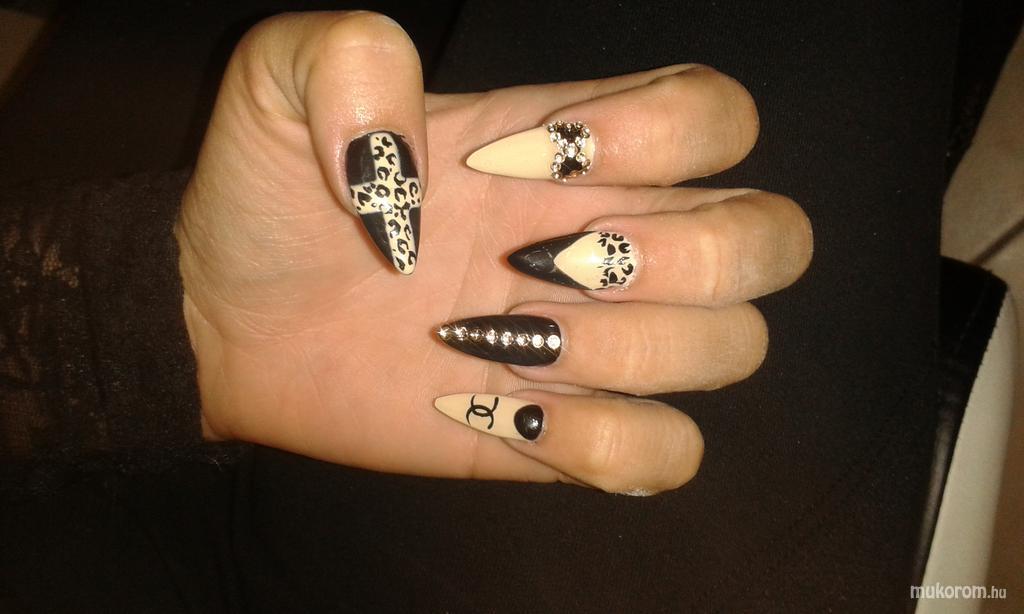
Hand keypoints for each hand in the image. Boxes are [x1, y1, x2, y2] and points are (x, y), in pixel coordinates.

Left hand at [177, 11, 811, 493]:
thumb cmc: (266, 200)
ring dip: (626, 351)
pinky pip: (668, 454)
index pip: (719, 116)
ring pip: (735, 348)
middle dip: (676, 256)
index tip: (522, 164)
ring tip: (495, 339)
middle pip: (771, 239)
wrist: (225, 318)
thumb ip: (349, 57)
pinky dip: (613, 444)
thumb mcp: (278, 82)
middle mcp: (606, 236)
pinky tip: (510, 416)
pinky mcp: (561, 434)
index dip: (660, 137)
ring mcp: (594, 341)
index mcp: (569, 145)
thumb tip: (412, 163)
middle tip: (539, 263)